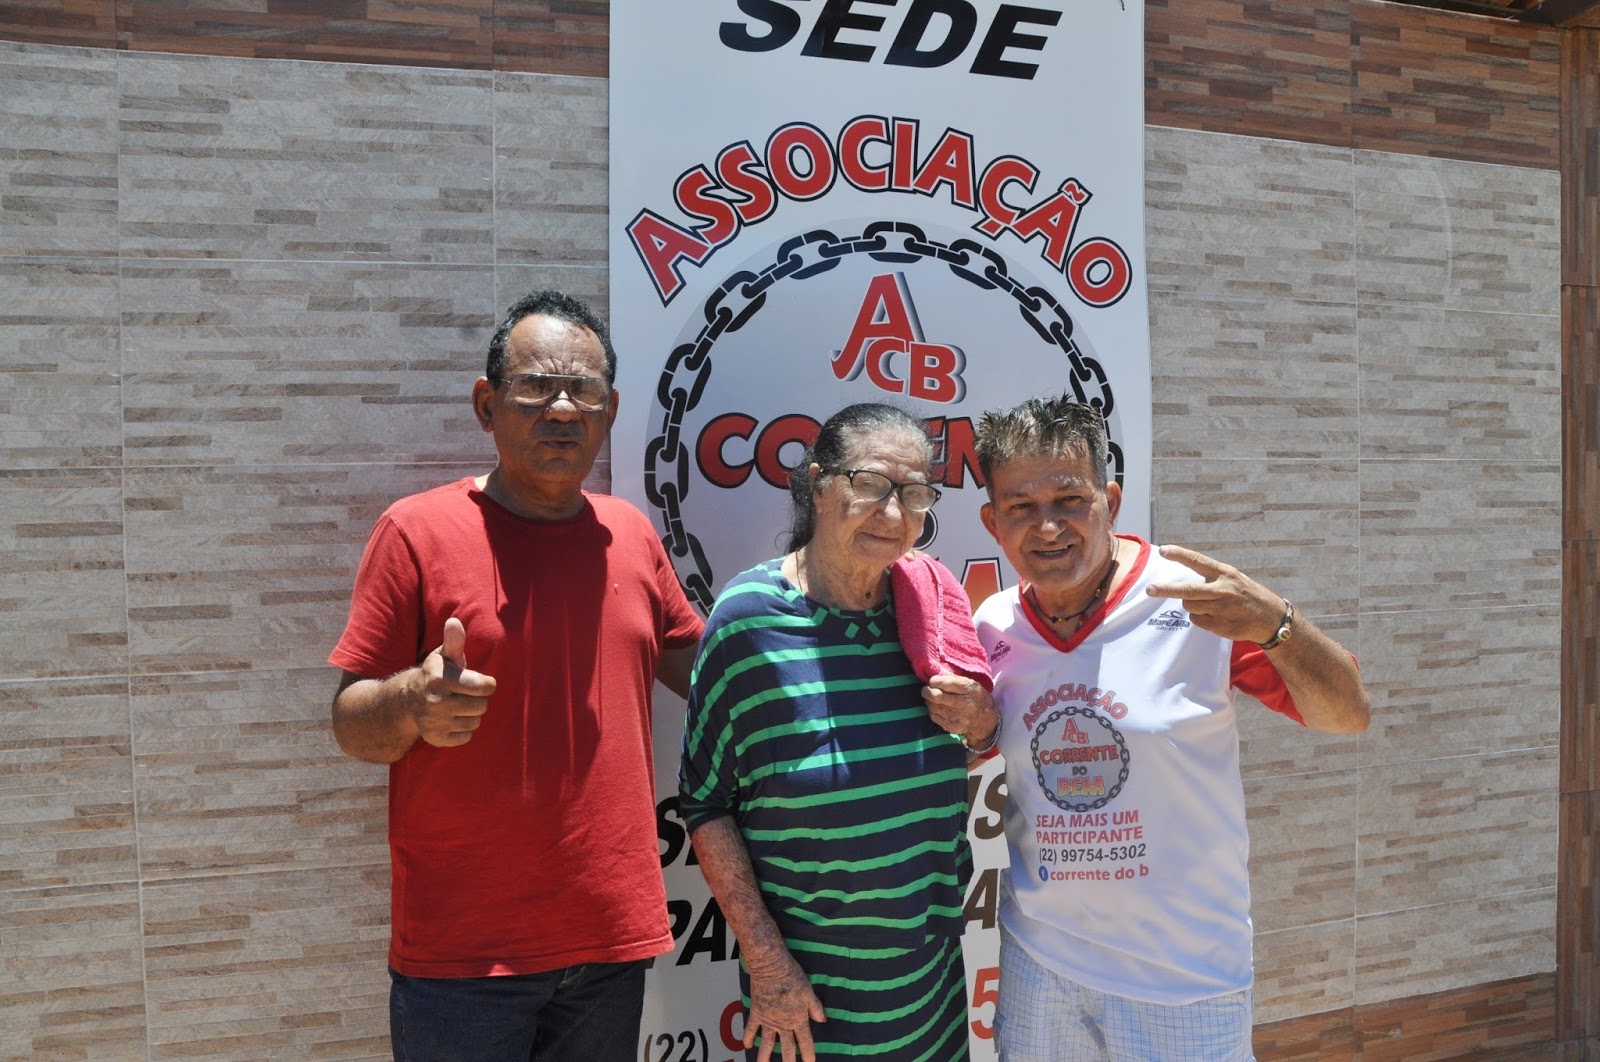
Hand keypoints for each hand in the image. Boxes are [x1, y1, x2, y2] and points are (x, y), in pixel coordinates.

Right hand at [413, 617, 496, 746]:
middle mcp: (436, 702)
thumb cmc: (435, 674)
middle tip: (466, 694)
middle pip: (482, 706)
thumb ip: (453, 641)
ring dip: (471, 715)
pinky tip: (452, 719)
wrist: (406, 701)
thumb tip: (454, 622)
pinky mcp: (436, 738)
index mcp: (441, 679)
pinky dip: (463, 729)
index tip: (481, 682)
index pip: (484, 687)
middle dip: (478, 699)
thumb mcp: (443, 656)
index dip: (487, 684)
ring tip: (459, 706)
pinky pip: (466, 737)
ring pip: (475, 722)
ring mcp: (435, 723)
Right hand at [744, 950, 825, 1061]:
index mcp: (798, 1019)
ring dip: (765, 1057)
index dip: (808, 1054)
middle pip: (787, 1048)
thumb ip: (815, 1008)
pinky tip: (747, 1045)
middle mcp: (783, 1023)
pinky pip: (751, 1028)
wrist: (770, 967)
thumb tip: (823, 1020)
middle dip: (789, 1061)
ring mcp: (768, 1020)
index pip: (805, 1041)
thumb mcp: (809, 992)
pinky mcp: (757, 1012)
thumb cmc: (792, 976)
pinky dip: (748, 1037)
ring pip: (767, 1044)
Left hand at [923, 673, 997, 748]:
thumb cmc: (976, 698)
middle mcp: (966, 704)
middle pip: (937, 696)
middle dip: (927, 691)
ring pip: (934, 707)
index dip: (935, 681)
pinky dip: (932, 711)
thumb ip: (953, 677)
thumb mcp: (971, 684)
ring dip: (929, 701)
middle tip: (926, 689)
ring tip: (932, 698)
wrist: (987, 722)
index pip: (947, 683)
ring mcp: (960, 718)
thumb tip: (934, 670)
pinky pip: (935, 717)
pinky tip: (937, 708)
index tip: (932, 680)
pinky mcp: (954, 728)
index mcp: (971, 689)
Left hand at [1145, 545, 1284, 643]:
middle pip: (1187, 590)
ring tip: (1209, 605)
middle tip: (1149, 590)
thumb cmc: (1246, 595)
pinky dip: (1200, 618)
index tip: (1163, 550)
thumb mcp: (1233, 578)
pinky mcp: (1219, 625)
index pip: (1198, 561)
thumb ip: (1211, 576)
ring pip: (1189, 606)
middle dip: (1166, 590)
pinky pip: (1196, 620)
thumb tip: (1181, 574)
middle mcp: (1222, 590)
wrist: (1271, 618)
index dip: (1179, 555)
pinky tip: (1215, 616)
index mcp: (1225, 574)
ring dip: (1191, 605)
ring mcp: (1220, 609)